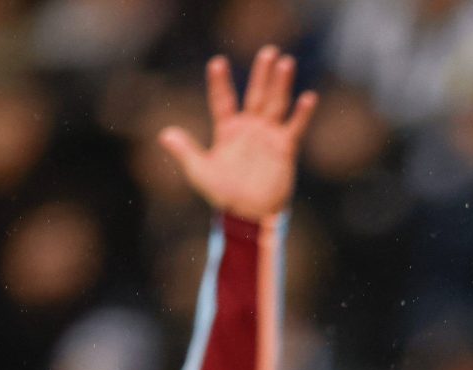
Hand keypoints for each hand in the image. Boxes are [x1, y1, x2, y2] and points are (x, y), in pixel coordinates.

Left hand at [158, 46, 316, 221]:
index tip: (217, 63)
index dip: (219, 83)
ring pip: (275, 104)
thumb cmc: (223, 196)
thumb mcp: (200, 172)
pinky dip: (301, 114)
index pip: (223, 100)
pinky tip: (308, 97)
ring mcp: (268, 137)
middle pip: (256, 94)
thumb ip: (185, 151)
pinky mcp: (284, 149)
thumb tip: (163, 134)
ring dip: (280, 84)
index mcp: (227, 131)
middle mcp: (249, 129)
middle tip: (268, 51)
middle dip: (261, 73)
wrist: (249, 216)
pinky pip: (294, 127)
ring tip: (285, 62)